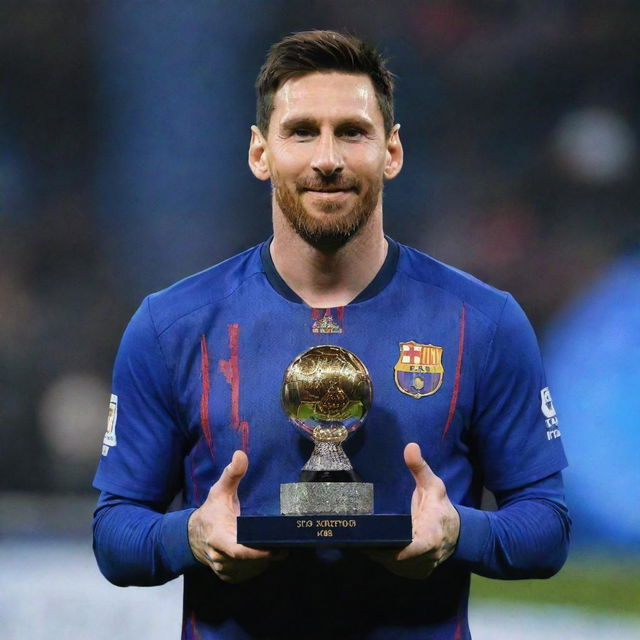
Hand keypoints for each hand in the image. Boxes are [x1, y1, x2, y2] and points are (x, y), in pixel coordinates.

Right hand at [188, 450, 285, 582]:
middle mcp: (219, 556)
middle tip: (286, 542)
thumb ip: (232, 473)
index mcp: (218, 537)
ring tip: (280, 546)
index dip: (257, 552)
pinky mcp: (227, 575)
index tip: (275, 548)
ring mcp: (223, 569)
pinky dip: (259, 567)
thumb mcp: (220, 491)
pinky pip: (247, 574)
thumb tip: (241, 453)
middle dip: (268, 554)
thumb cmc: (211, 511)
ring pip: (250, 570)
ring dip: (266, 562)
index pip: (238, 550)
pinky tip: (268, 556)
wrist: (192, 535)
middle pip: (249, 562)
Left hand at [366, 442, 459, 579]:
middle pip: (394, 558)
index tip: (374, 539)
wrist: (457, 533)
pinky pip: (394, 568)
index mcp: (431, 536)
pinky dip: (383, 558)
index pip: (413, 549)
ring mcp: (420, 568)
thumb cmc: (441, 507)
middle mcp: (426, 557)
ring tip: (358, 537)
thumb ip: (420, 468)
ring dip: (376, 553)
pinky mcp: (415, 573)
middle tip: (355, 531)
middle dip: (376, 546)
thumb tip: (410, 446)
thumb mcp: (433, 485)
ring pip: (391, 565)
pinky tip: (370, 545)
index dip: (394, 548)